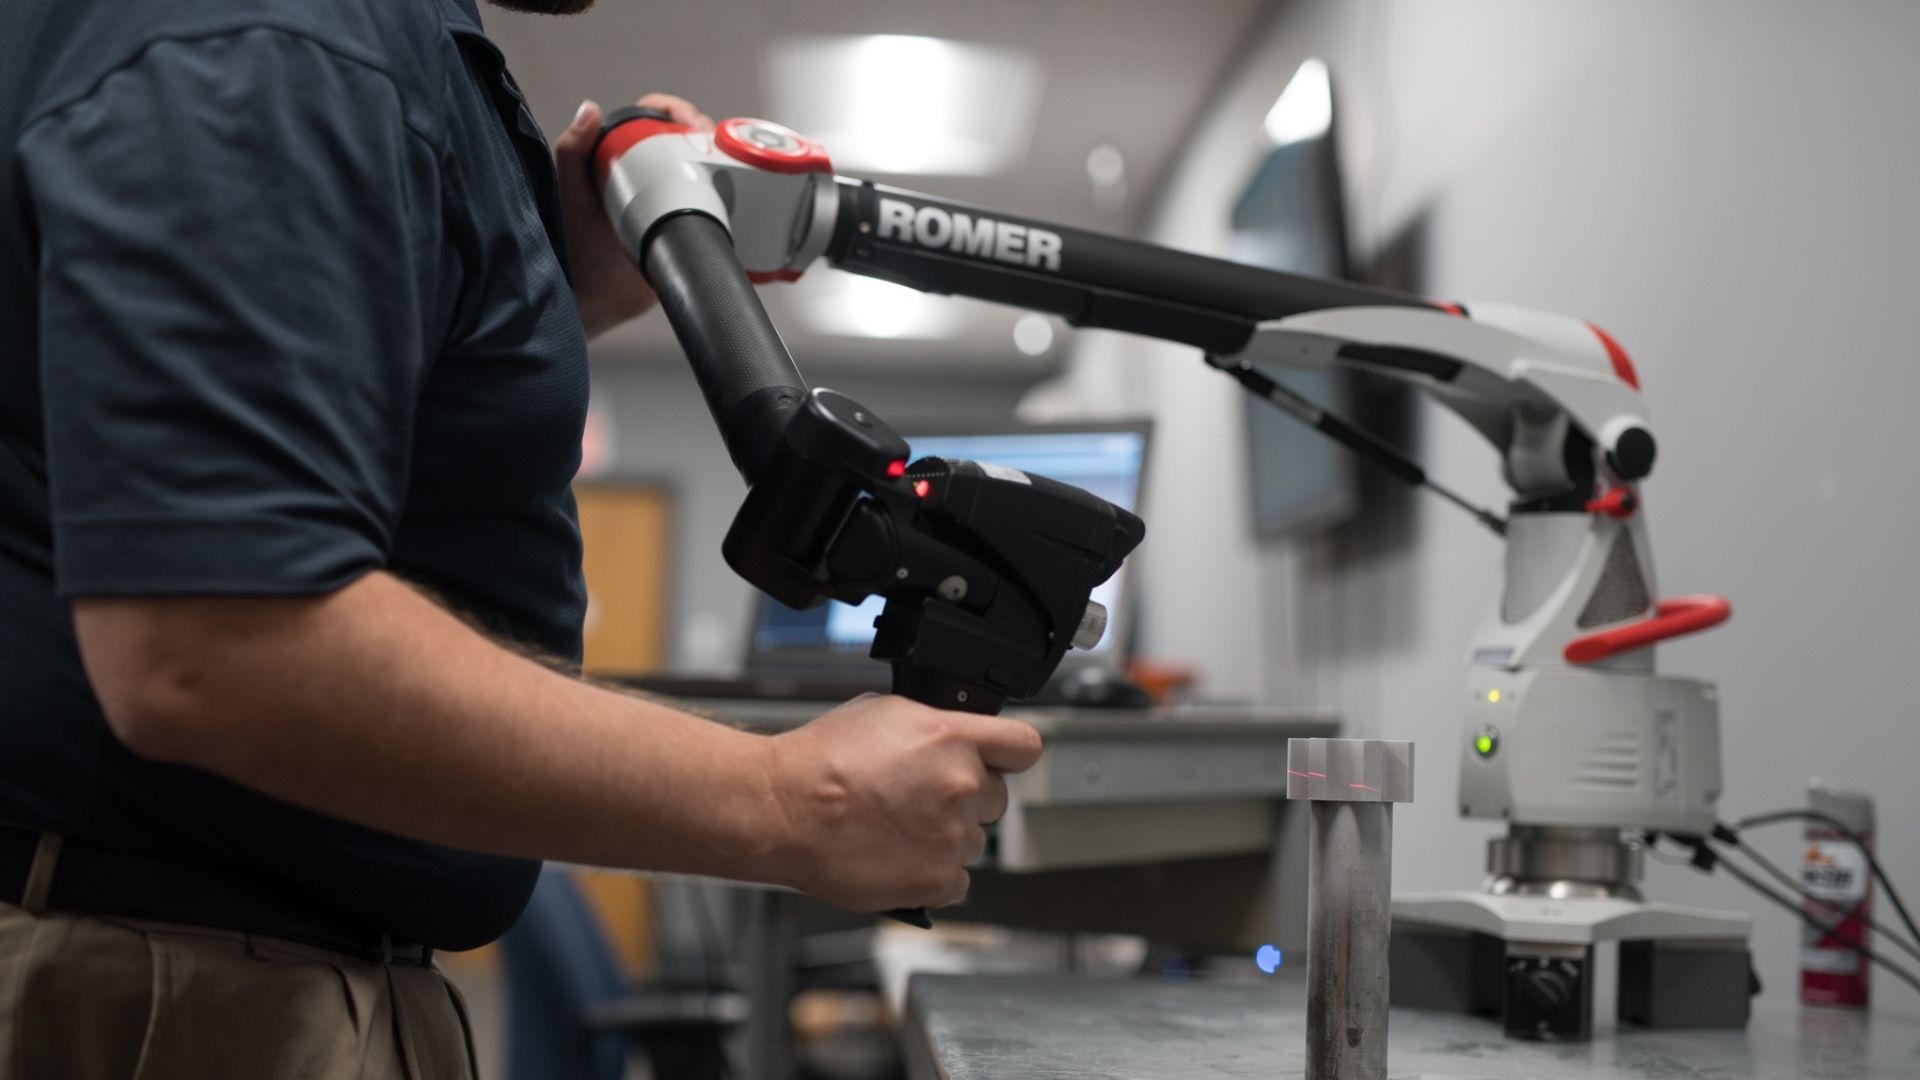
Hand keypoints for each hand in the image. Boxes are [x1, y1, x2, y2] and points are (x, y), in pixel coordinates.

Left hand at [552, 94, 713, 339]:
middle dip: (706, 134)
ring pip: (704, 167)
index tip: (688, 122)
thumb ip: (573, 153)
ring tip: (730, 165)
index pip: (651, 117)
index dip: (674, 110)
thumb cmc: (579, 255)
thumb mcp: (573, 198)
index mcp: (619, 159)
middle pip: (685, 139)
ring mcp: (670, 200)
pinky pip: (713, 202)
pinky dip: (729, 194)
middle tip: (713, 146)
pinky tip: (739, 192)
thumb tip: (588, 110)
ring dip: (722, 159)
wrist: (603, 303)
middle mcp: (647, 174)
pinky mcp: (688, 224)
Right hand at [761, 695, 1044, 911]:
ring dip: (946, 838)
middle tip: (921, 800)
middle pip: (995, 798)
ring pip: (975, 841)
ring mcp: (951, 836)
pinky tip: (901, 858)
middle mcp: (960, 785)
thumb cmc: (819, 760)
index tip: (999, 762)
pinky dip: (934, 875)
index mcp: (952, 737)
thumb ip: (934, 726)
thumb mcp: (883, 712)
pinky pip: (958, 881)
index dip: (1008, 755)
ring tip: (899, 829)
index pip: (1024, 746)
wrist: (782, 809)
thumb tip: (953, 735)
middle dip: (964, 799)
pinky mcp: (935, 879)